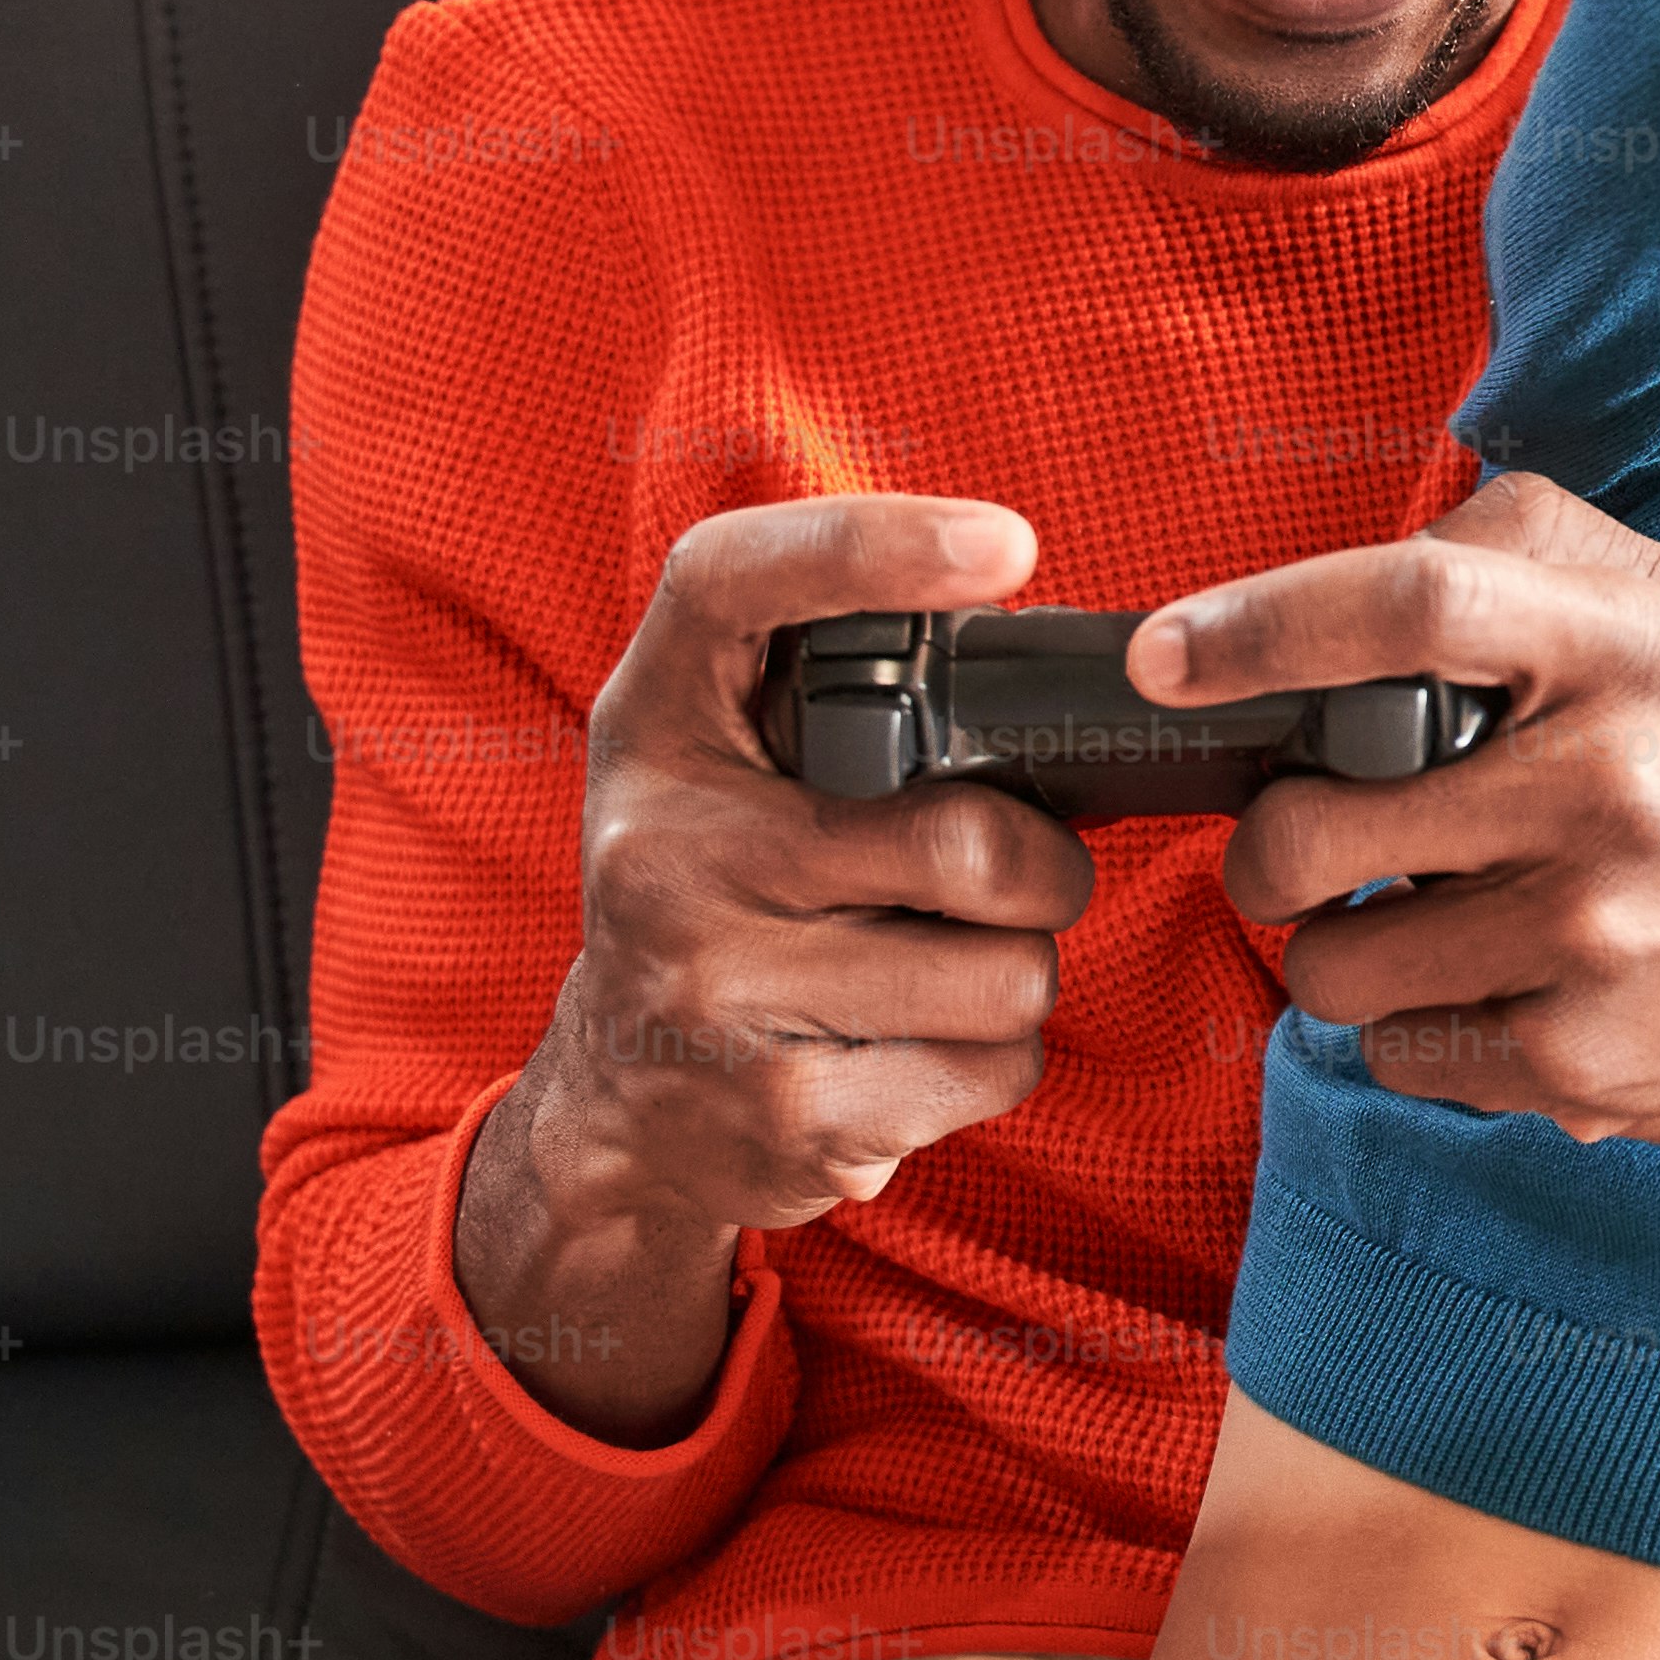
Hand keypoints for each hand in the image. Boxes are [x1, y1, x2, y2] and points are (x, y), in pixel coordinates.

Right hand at [519, 493, 1096, 1235]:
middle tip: (1003, 878)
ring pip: (1009, 970)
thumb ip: (832, 688)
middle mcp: (664, 849)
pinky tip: (908, 1048)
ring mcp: (715, 991)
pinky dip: (989, 1059)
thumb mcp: (722, 766)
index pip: (728, 582)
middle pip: (968, 839)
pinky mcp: (787, 1116)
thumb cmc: (717, 898)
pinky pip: (995, 1068)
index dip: (873, 542)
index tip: (1006, 545)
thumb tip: (1033, 646)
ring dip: (1014, 972)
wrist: (620, 1110)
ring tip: (937, 967)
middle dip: (1039, 867)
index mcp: (654, 729)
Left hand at [1136, 474, 1659, 1150]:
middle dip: (1271, 845)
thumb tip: (1358, 574)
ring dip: (1340, 949)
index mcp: (1629, 651)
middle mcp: (1612, 786)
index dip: (1258, 628)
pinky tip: (1499, 990)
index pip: (1410, 606)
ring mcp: (1596, 934)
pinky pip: (1400, 1052)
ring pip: (1333, 962)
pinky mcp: (1587, 1061)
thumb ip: (1527, 556)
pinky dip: (1416, 1027)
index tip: (1162, 660)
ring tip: (1424, 923)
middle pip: (1318, 822)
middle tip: (1305, 841)